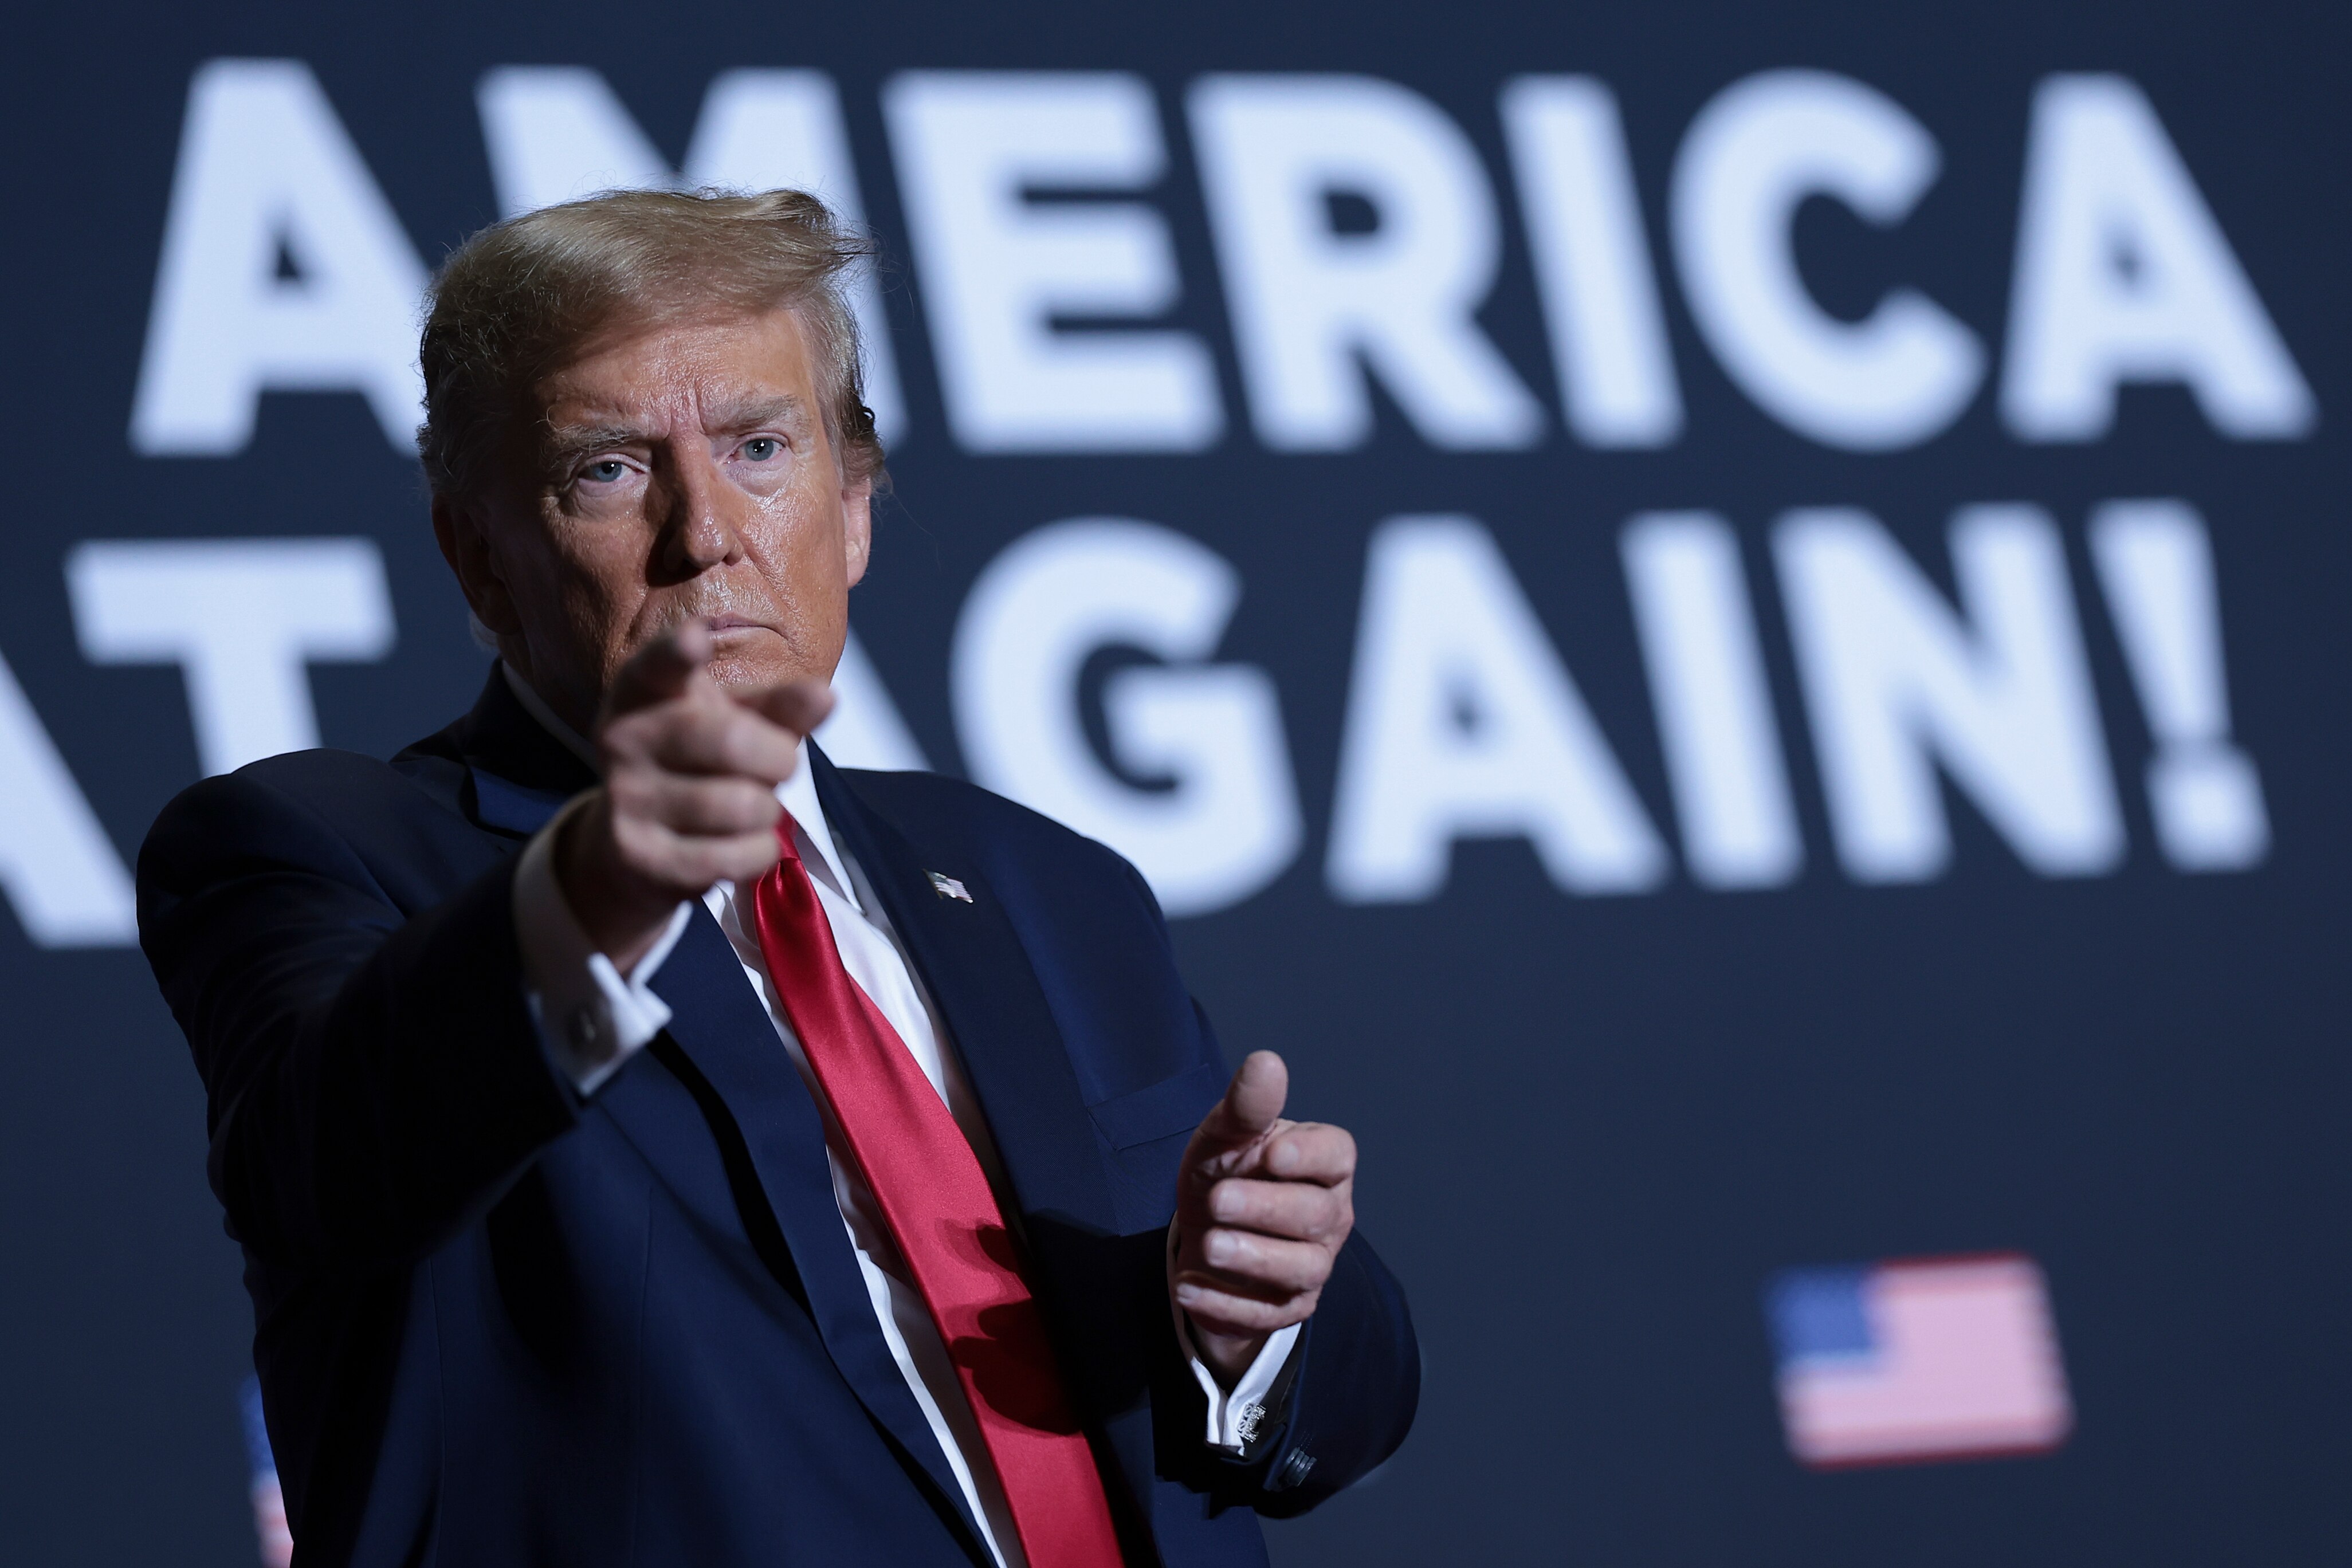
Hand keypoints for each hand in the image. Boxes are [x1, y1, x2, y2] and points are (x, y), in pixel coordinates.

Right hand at [551, 619, 832, 967]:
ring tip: (752, 807)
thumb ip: (781, 708)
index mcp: (644, 691)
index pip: (657, 666)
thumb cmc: (697, 763)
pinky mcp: (640, 856)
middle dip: (779, 759)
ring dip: (768, 810)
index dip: (676, 652)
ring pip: (740, 806)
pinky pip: (732, 856)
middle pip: (732, 742)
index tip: (695, 638)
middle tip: (781, 764)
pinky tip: (742, 843)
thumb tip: (826, 697)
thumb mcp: (736, 722)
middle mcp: (624, 738)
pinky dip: (758, 852)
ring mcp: (627, 798)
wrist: (631, 846)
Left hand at [1172, 1051, 1356, 1384]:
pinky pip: (1270, 1314)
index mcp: (1323, 1161)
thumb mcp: (1226, 1134)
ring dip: (1254, 1259)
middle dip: (1266, 1209)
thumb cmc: (1228, 1170)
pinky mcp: (1290, 1306)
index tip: (1272, 1153)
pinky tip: (1190, 1286)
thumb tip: (1266, 1060)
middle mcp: (1330, 1213)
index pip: (1337, 1155)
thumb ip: (1247, 1105)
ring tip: (1209, 1247)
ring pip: (1302, 1269)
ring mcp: (1313, 1263)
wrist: (1208, 1230)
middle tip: (1218, 1201)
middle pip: (1316, 1214)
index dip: (1310, 1156)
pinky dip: (1229, 1303)